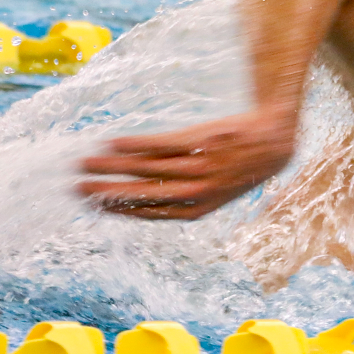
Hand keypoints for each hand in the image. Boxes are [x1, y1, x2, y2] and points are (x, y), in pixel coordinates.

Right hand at [76, 109, 297, 219]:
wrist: (274, 141)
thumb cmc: (239, 167)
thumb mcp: (215, 190)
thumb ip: (183, 195)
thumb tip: (142, 197)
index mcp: (202, 208)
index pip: (154, 212)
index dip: (122, 211)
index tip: (96, 206)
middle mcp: (200, 190)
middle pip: (146, 192)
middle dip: (110, 191)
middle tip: (79, 187)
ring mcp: (202, 165)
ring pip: (149, 167)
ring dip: (114, 166)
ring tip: (87, 162)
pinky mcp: (204, 140)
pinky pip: (164, 144)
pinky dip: (137, 144)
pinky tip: (114, 143)